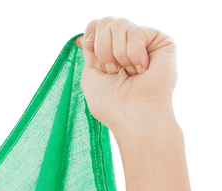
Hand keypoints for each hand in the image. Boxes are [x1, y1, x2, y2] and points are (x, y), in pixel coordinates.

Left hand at [76, 17, 177, 139]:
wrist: (134, 113)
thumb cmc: (110, 102)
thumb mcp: (90, 76)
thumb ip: (90, 52)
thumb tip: (85, 35)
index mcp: (108, 54)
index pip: (97, 26)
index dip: (91, 31)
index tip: (88, 45)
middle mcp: (124, 46)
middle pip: (106, 22)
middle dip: (102, 48)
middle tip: (112, 71)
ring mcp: (142, 43)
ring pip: (120, 24)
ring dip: (117, 54)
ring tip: (128, 73)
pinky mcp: (159, 41)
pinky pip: (136, 32)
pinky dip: (134, 54)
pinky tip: (142, 70)